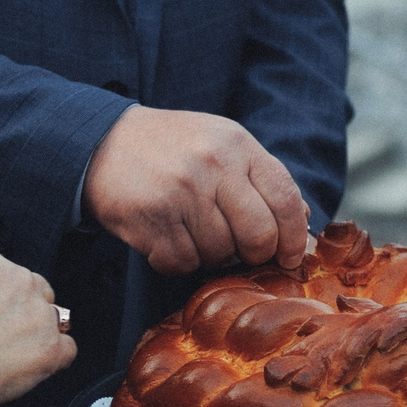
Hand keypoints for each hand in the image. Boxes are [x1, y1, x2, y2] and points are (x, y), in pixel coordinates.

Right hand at [0, 248, 76, 406]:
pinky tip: (35, 367)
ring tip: (13, 355)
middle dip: (23, 311)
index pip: (5, 272)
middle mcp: (19, 280)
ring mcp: (40, 312)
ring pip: (53, 317)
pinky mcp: (52, 345)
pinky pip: (67, 348)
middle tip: (0, 336)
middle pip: (35, 289)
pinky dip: (55, 359)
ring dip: (39, 333)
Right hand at [83, 105, 310, 275]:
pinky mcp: (153, 220)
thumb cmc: (171, 147)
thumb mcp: (222, 143)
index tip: (288, 255)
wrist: (102, 142)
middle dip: (254, 254)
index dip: (293, 236)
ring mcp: (182, 192)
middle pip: (259, 235)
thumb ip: (262, 176)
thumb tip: (303, 218)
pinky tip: (167, 236)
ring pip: (220, 254)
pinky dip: (179, 260)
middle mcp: (214, 165)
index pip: (286, 198)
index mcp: (238, 144)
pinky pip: (184, 263)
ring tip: (191, 229)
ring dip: (210, 255)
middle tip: (239, 250)